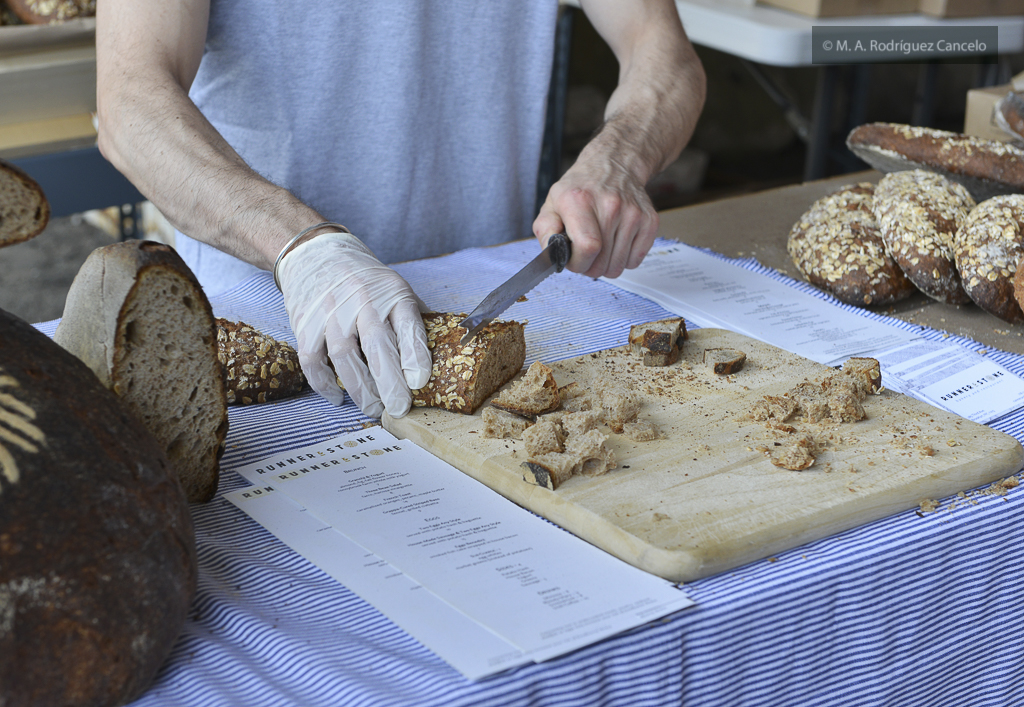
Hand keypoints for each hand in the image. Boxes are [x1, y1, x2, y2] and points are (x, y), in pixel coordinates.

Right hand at [277, 232, 431, 417]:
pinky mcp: (306, 324)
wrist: (316, 253)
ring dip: (360, 389)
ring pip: (345, 357)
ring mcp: (331, 313)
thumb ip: (413, 319)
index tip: (420, 381)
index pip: (407, 325)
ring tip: (373, 408)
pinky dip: (324, 383)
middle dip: (390, 382)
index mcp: (392, 293)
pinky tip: (338, 396)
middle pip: (377, 346)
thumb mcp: (395, 288)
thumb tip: (440, 355)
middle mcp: (362, 301)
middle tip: (399, 408)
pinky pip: (313, 360)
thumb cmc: (364, 280)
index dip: (415, 355)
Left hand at [532, 151, 658, 278]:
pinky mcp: (649, 221)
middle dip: (589, 266)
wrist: (612, 166)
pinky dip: (624, 259)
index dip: (578, 263)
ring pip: (619, 267)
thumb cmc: (581, 189)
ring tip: (600, 247)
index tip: (573, 258)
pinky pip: (635, 261)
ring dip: (606, 264)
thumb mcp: (552, 203)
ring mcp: (633, 213)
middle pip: (602, 263)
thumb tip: (551, 255)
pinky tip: (616, 242)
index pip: (587, 247)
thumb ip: (545, 231)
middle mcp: (611, 205)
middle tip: (585, 253)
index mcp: (580, 201)